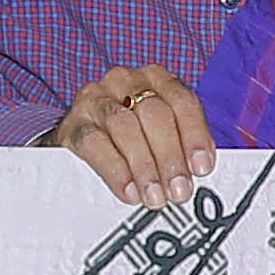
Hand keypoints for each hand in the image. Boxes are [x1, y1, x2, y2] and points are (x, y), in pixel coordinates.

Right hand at [42, 64, 212, 208]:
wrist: (84, 134)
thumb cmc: (134, 134)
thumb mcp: (161, 131)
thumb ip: (182, 145)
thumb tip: (199, 174)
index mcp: (157, 78)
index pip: (183, 101)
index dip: (195, 135)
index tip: (201, 168)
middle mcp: (126, 81)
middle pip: (154, 113)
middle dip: (170, 156)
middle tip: (178, 190)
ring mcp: (96, 99)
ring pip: (124, 126)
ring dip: (144, 166)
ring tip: (155, 196)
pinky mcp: (73, 122)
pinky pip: (94, 143)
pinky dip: (115, 170)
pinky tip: (129, 190)